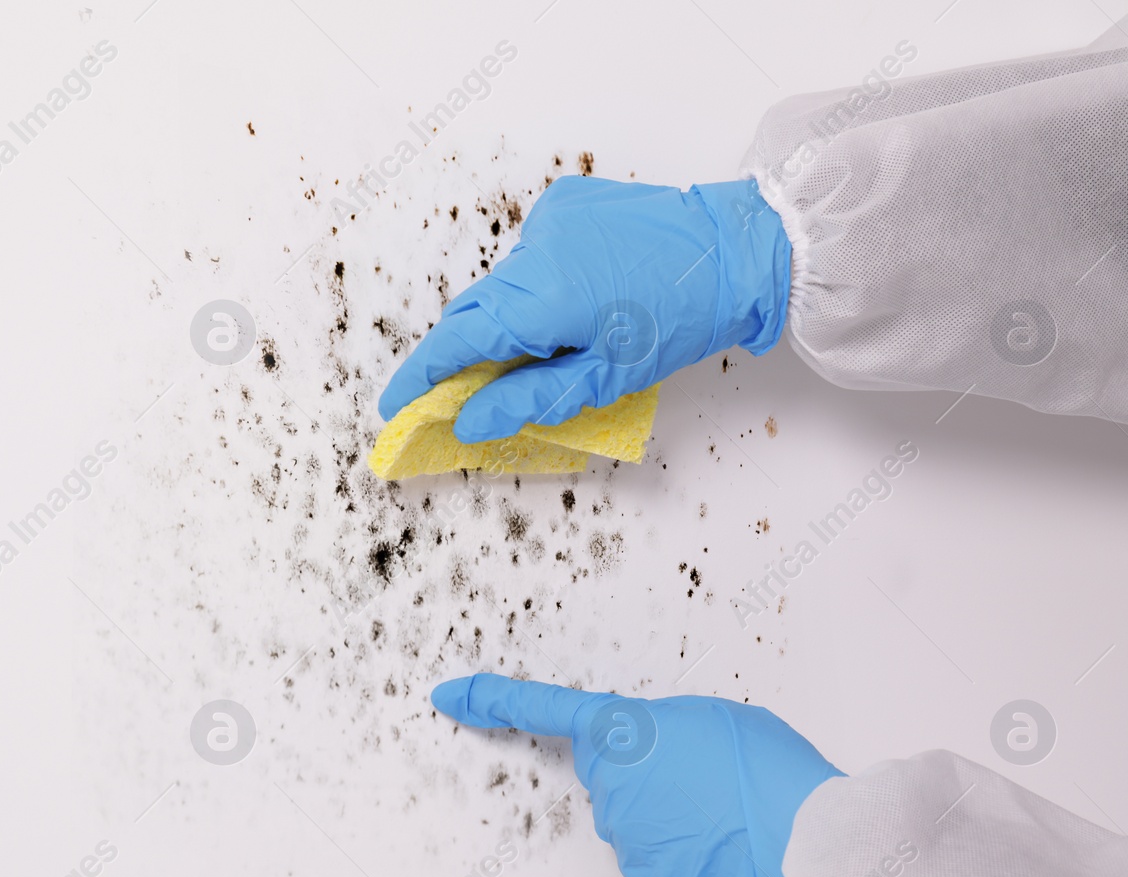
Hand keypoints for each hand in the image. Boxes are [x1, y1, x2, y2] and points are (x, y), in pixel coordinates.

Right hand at [377, 176, 790, 442]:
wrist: (732, 251)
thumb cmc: (679, 320)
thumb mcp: (605, 377)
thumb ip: (527, 400)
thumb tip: (469, 422)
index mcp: (540, 300)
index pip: (456, 342)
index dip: (421, 377)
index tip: (395, 405)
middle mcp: (533, 252)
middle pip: (474, 311)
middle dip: (463, 354)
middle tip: (460, 392)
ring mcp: (548, 220)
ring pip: (504, 283)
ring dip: (511, 317)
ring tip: (555, 341)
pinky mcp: (567, 203)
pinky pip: (533, 253)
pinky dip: (539, 281)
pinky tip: (581, 295)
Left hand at [431, 674, 841, 876]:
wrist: (801, 829)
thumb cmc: (766, 766)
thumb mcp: (710, 718)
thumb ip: (664, 732)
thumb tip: (660, 761)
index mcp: (622, 730)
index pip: (543, 708)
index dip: (492, 701)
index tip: (449, 696)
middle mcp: (611, 784)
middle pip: (612, 782)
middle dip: (647, 782)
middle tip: (704, 783)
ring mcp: (625, 838)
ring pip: (638, 829)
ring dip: (672, 825)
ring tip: (724, 819)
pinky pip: (661, 870)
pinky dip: (690, 867)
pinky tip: (723, 855)